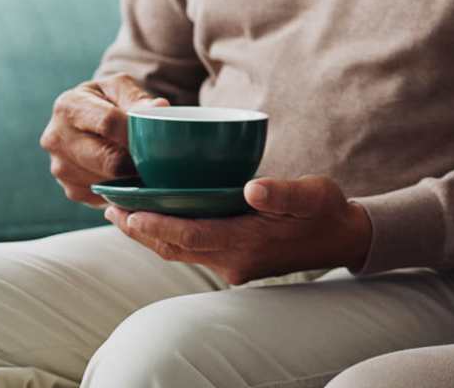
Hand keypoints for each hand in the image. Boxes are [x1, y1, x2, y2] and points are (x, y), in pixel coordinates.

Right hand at [40, 74, 168, 205]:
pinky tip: (129, 175)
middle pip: (108, 160)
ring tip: (143, 164)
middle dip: (137, 161)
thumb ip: (139, 99)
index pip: (108, 122)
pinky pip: (105, 195)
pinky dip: (122, 188)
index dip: (137, 133)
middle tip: (158, 160)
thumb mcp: (123, 88)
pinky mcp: (71, 189)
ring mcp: (60, 167)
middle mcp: (56, 139)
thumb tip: (158, 108)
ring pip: (109, 181)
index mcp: (69, 106)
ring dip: (131, 177)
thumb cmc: (109, 100)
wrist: (90, 118)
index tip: (157, 139)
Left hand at [104, 175, 372, 284]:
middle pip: (175, 248)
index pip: (191, 236)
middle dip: (140, 230)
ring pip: (180, 252)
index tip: (129, 211)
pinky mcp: (235, 262)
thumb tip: (251, 188)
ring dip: (149, 235)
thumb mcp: (313, 193)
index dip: (157, 225)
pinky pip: (192, 250)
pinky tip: (158, 219)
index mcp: (249, 243)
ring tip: (122, 214)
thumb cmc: (326, 210)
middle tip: (110, 208)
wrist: (343, 238)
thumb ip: (283, 191)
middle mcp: (234, 261)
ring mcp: (233, 265)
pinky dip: (169, 236)